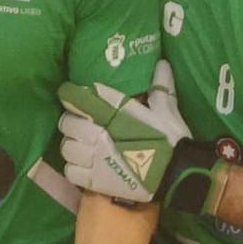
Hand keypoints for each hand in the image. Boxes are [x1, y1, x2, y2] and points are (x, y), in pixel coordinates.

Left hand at [57, 58, 232, 215]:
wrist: (176, 174)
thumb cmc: (170, 140)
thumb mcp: (167, 110)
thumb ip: (160, 86)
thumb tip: (162, 62)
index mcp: (114, 113)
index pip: (80, 99)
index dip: (69, 94)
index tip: (68, 93)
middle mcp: (99, 133)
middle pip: (68, 123)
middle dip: (70, 121)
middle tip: (77, 122)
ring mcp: (95, 159)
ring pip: (66, 147)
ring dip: (71, 144)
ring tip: (80, 145)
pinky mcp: (96, 181)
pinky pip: (71, 171)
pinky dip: (74, 167)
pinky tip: (83, 165)